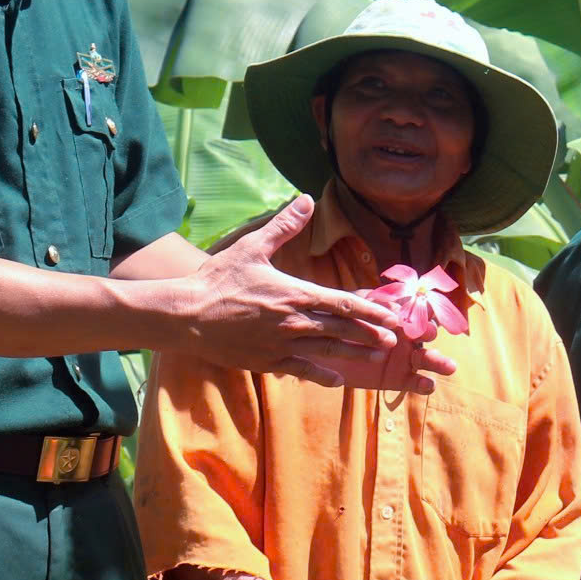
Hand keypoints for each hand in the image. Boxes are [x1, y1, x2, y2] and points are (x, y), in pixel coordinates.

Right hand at [178, 197, 457, 390]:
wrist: (185, 316)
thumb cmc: (217, 280)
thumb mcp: (251, 248)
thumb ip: (284, 226)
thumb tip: (306, 200)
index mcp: (294, 294)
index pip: (343, 303)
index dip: (372, 311)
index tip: (393, 317)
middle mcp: (294, 322)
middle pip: (341, 328)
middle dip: (370, 333)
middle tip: (395, 339)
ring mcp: (281, 345)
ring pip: (327, 350)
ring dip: (354, 353)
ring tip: (377, 356)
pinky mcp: (267, 361)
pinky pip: (301, 370)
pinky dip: (320, 374)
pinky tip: (337, 379)